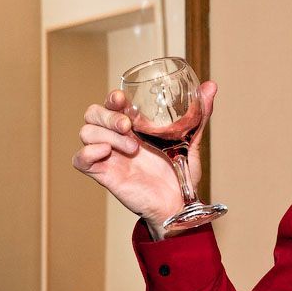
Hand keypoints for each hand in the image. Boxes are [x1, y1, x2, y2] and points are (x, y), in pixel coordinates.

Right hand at [72, 81, 216, 238]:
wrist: (178, 204)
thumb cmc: (180, 174)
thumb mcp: (191, 142)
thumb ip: (199, 116)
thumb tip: (211, 86)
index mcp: (134, 127)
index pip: (112, 104)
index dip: (112, 97)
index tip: (122, 98)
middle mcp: (117, 138)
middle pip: (93, 113)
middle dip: (108, 115)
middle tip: (128, 126)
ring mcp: (108, 156)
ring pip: (86, 132)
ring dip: (106, 134)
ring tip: (132, 147)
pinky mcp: (103, 174)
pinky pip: (79, 159)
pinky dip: (88, 152)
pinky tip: (106, 153)